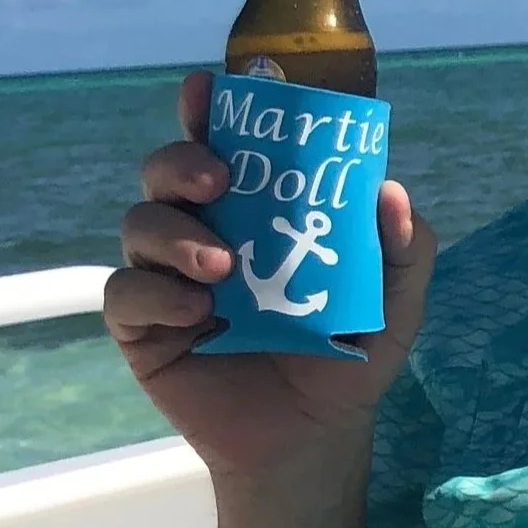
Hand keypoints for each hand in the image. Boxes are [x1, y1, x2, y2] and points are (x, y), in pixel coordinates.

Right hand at [102, 70, 435, 483]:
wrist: (315, 437)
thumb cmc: (349, 357)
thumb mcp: (395, 303)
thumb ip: (401, 248)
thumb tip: (390, 190)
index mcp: (256, 213)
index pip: (225, 146)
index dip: (209, 112)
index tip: (209, 89)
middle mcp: (204, 231)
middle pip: (167, 171)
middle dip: (183, 161)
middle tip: (218, 179)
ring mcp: (167, 278)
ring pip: (139, 222)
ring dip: (174, 233)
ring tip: (219, 266)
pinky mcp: (142, 328)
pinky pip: (125, 293)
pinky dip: (157, 294)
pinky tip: (199, 312)